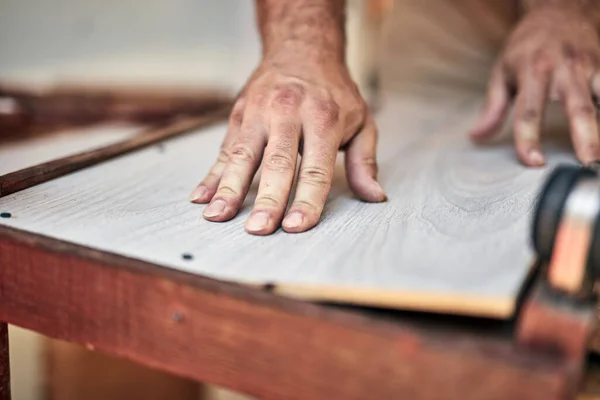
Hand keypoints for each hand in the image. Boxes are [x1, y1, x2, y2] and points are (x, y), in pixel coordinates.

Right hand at [189, 58, 386, 234]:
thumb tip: (375, 196)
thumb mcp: (361, 120)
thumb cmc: (332, 92)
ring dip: (229, 188)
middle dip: (267, 199)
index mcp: (323, 119)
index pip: (316, 169)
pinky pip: (224, 149)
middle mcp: (289, 113)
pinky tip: (202, 197)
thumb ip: (365, 161)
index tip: (297, 226)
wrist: (301, 48)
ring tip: (218, 217)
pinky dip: (212, 175)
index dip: (307, 200)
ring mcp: (260, 112)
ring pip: (243, 155)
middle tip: (259, 229)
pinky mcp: (240, 114)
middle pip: (276, 164)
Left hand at [469, 7, 599, 165]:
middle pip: (578, 108)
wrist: (560, 9)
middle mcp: (565, 69)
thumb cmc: (528, 45)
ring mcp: (590, 66)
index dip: (529, 138)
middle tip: (587, 164)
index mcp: (533, 72)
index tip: (533, 161)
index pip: (529, 112)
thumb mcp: (502, 72)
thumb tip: (476, 136)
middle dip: (584, 137)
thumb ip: (492, 108)